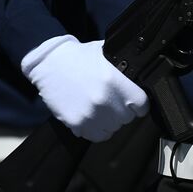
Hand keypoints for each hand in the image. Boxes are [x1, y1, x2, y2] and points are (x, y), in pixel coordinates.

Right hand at [21, 35, 148, 141]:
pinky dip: (97, 130)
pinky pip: (96, 136)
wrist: (50, 64)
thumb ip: (126, 68)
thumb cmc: (80, 57)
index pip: (142, 105)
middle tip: (115, 103)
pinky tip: (94, 119)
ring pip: (113, 128)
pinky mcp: (76, 123)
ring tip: (103, 110)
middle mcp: (105, 100)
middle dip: (123, 111)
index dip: (139, 104)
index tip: (135, 103)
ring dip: (110, 121)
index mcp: (116, 82)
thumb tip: (142, 74)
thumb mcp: (108, 56)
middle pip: (127, 118)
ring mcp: (90, 114)